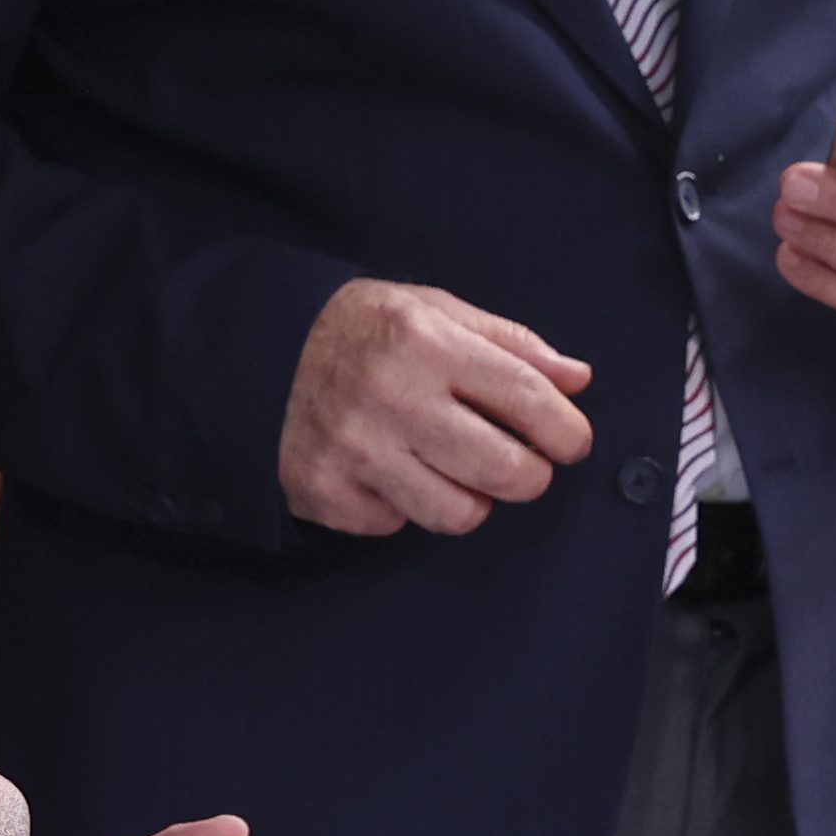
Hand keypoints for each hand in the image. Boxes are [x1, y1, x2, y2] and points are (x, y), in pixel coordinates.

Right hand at [279, 279, 593, 535]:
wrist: (257, 353)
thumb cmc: (363, 331)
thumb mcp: (434, 311)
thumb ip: (511, 344)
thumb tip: (578, 379)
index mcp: (427, 342)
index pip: (528, 399)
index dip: (566, 432)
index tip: (571, 443)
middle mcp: (392, 398)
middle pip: (506, 472)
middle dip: (529, 474)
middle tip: (518, 462)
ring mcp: (356, 452)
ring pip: (460, 514)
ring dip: (469, 497)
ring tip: (447, 465)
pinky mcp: (328, 493)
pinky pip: (400, 524)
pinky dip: (404, 505)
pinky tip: (386, 470)